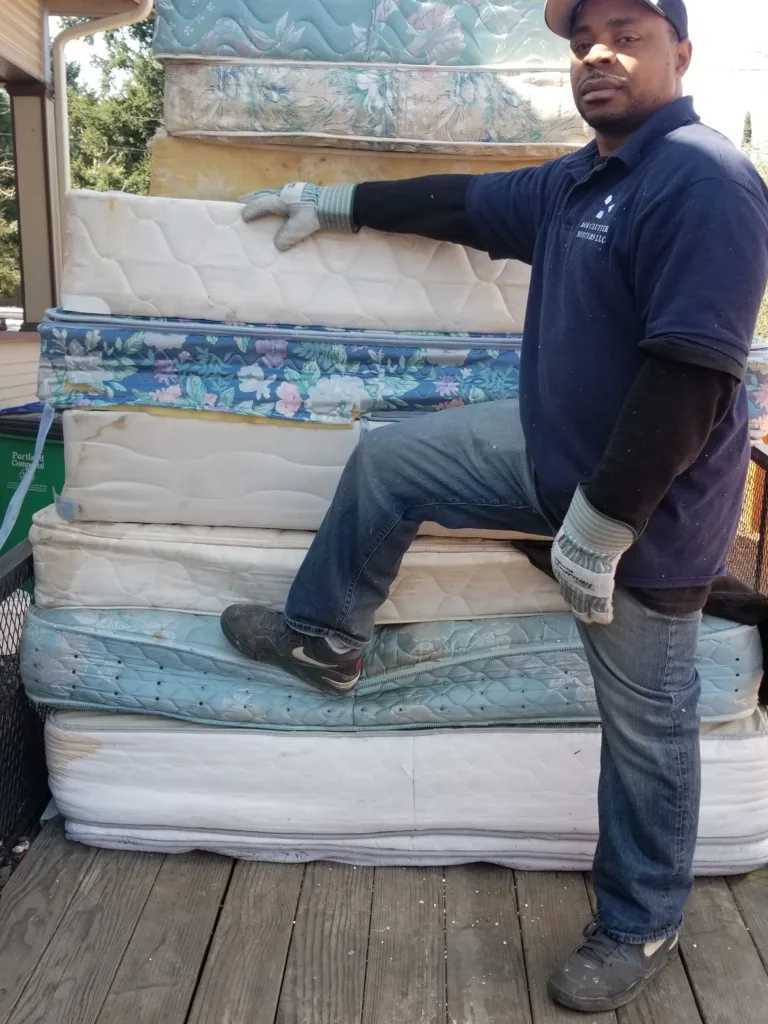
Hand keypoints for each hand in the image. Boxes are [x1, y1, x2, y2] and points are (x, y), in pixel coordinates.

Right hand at [238, 182, 356, 250]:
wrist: (335, 203)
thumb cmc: (315, 214)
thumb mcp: (300, 227)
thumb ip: (287, 236)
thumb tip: (278, 246)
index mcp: (281, 199)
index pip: (261, 204)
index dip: (251, 210)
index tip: (243, 217)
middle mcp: (285, 193)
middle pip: (264, 194)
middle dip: (252, 198)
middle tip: (241, 200)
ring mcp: (294, 191)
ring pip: (273, 193)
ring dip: (263, 197)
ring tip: (257, 201)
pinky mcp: (303, 193)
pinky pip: (283, 195)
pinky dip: (275, 198)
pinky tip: (280, 203)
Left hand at [552, 487, 635, 625]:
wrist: (590, 538)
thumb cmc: (582, 530)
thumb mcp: (571, 536)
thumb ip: (574, 540)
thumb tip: (578, 534)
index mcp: (560, 564)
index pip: (564, 581)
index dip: (569, 589)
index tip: (572, 594)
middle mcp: (567, 579)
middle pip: (571, 597)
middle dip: (577, 606)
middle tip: (582, 614)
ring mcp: (581, 588)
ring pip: (583, 605)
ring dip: (588, 613)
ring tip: (592, 620)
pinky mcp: (597, 593)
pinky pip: (600, 608)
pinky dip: (603, 615)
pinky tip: (605, 620)